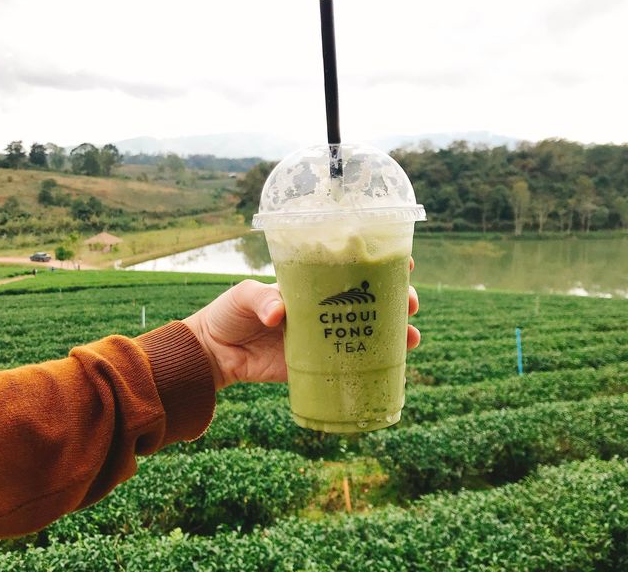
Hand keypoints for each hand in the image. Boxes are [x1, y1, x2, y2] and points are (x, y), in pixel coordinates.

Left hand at [184, 260, 419, 389]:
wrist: (214, 351)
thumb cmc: (228, 312)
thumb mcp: (242, 296)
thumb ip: (260, 299)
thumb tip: (280, 314)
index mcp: (310, 286)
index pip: (350, 270)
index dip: (379, 265)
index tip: (406, 262)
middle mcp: (322, 310)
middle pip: (368, 303)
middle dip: (397, 301)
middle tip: (412, 303)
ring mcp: (321, 338)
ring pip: (366, 333)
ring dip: (394, 334)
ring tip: (412, 336)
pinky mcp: (315, 366)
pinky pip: (347, 365)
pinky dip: (370, 365)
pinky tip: (392, 366)